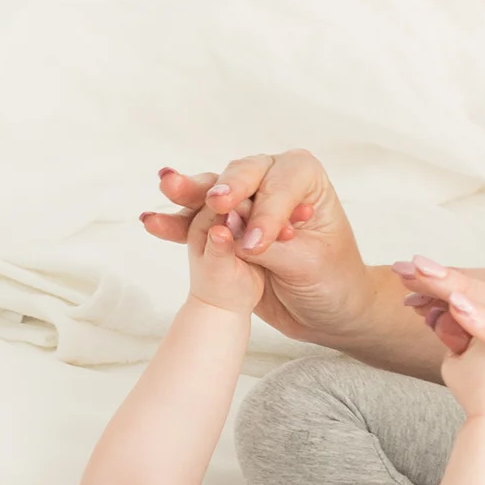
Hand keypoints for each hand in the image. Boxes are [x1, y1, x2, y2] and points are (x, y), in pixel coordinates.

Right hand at [140, 150, 372, 343]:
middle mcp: (273, 178)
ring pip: (213, 192)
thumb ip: (270, 246)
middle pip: (242, 176)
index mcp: (304, 177)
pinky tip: (151, 220)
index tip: (257, 246)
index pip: (279, 185)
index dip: (267, 213)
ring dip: (188, 193)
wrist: (328, 309)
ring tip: (167, 186)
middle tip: (215, 204)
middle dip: (224, 188)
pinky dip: (176, 224)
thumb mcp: (308, 265)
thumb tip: (232, 235)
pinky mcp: (225, 226)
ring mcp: (245, 199)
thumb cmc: (332, 281)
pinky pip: (196, 223)